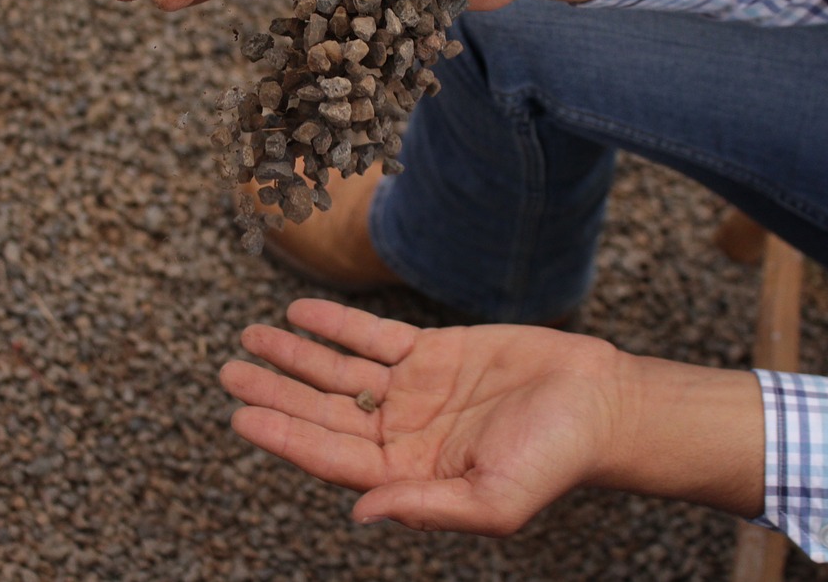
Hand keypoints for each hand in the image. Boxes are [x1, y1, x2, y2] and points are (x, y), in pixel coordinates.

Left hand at [220, 299, 763, 534]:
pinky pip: (373, 335)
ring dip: (295, 354)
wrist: (599, 404)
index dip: (284, 434)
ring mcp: (414, 391)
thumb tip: (359, 514)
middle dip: (276, 390)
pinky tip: (299, 312)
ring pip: (340, 370)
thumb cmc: (553, 460)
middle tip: (229, 371)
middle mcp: (402, 434)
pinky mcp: (432, 352)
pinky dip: (335, 323)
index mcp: (407, 475)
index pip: (330, 456)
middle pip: (324, 410)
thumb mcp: (493, 501)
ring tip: (249, 337)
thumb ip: (424, 507)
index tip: (240, 416)